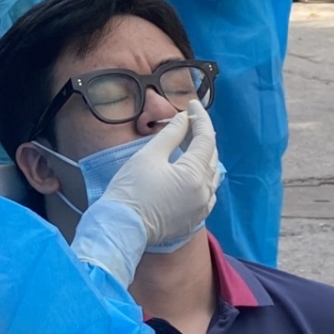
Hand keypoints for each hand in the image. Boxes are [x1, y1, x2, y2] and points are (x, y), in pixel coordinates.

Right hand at [98, 100, 218, 244]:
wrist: (121, 229)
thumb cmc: (130, 191)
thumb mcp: (148, 156)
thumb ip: (170, 134)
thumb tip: (183, 118)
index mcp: (195, 174)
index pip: (205, 138)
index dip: (200, 118)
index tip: (192, 104)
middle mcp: (205, 192)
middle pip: (211, 155)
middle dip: (202, 135)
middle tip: (189, 121)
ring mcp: (202, 208)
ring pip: (212, 174)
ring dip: (204, 156)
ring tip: (191, 143)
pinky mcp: (195, 218)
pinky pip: (207, 192)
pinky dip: (203, 177)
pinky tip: (192, 171)